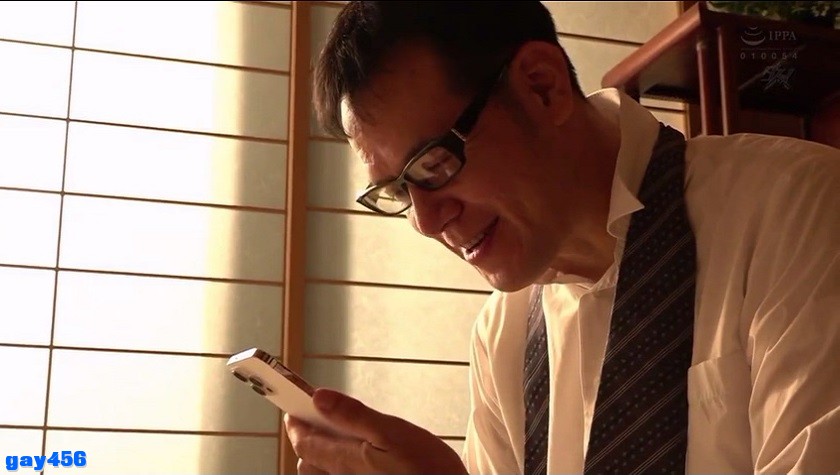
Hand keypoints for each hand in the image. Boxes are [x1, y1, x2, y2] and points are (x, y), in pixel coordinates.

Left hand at [285, 388, 467, 474]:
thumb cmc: (428, 470)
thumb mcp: (393, 433)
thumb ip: (354, 415)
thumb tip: (320, 397)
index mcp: (345, 461)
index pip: (304, 441)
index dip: (295, 422)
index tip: (293, 407)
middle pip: (308, 462)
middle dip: (307, 440)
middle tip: (318, 420)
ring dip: (320, 457)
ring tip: (336, 440)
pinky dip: (337, 469)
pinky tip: (357, 460)